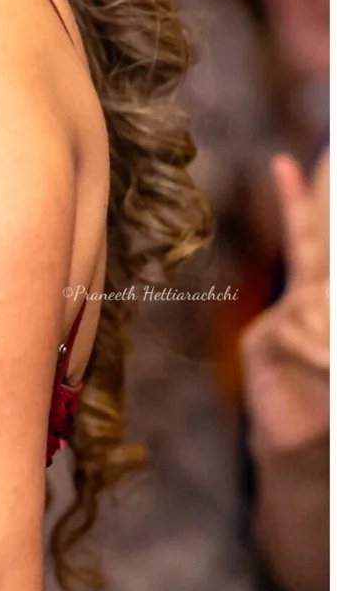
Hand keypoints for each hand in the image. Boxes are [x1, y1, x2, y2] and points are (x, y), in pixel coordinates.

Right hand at [241, 150, 329, 457]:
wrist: (302, 442)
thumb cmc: (331, 394)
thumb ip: (324, 323)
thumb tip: (318, 312)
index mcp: (323, 295)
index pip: (317, 237)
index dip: (305, 196)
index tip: (298, 158)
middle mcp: (303, 296)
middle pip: (309, 240)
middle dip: (307, 196)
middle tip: (328, 149)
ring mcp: (281, 316)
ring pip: (318, 304)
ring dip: (331, 338)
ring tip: (330, 364)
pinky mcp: (262, 340)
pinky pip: (297, 332)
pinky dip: (321, 353)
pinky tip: (327, 368)